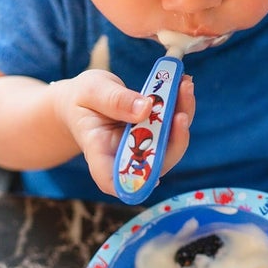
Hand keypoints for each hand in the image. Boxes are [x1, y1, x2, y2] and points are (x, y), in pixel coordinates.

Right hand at [51, 69, 195, 195]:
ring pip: (171, 144)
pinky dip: (181, 105)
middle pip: (155, 164)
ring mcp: (144, 149)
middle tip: (180, 113)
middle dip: (173, 141)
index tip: (155, 176)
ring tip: (184, 85)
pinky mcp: (157, 136)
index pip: (113, 180)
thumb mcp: (91, 92)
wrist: (86, 99)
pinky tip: (182, 83)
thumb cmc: (82, 100)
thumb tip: (146, 108)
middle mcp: (126, 157)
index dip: (135, 183)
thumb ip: (115, 100)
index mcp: (100, 153)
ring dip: (183, 116)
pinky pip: (174, 127)